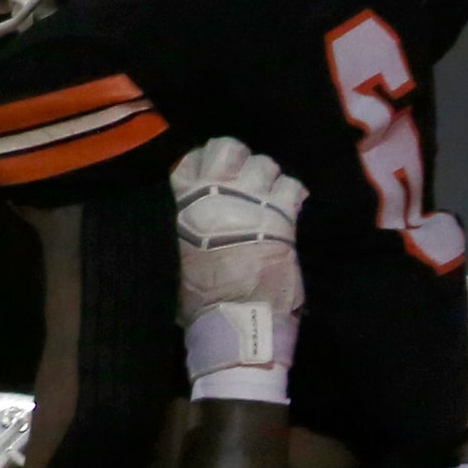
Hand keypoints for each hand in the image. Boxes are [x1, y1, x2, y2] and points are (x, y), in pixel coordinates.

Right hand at [173, 137, 307, 393]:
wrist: (235, 320)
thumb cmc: (200, 300)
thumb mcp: (174, 260)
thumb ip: (179, 232)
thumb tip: (181, 226)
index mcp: (183, 203)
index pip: (193, 158)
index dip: (207, 163)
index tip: (216, 177)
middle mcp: (216, 192)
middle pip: (229, 148)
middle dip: (241, 163)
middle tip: (246, 186)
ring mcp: (251, 199)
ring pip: (265, 164)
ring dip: (269, 180)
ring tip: (270, 202)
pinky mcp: (282, 214)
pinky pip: (293, 185)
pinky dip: (293, 195)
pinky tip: (290, 211)